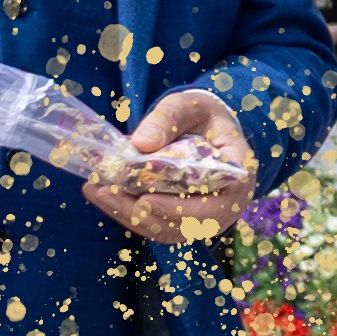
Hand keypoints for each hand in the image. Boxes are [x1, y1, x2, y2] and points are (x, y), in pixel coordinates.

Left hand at [85, 91, 254, 244]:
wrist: (206, 129)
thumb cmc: (203, 117)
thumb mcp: (190, 105)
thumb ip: (169, 118)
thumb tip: (141, 143)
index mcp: (238, 175)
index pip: (218, 204)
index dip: (183, 209)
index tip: (147, 199)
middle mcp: (227, 203)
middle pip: (187, 223)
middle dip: (143, 213)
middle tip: (107, 192)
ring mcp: (204, 217)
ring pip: (166, 230)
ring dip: (128, 215)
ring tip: (98, 191)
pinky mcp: (182, 221)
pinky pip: (154, 226)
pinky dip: (126, 214)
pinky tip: (102, 195)